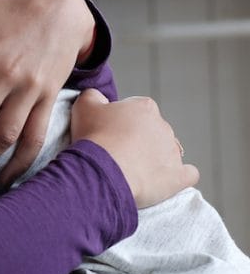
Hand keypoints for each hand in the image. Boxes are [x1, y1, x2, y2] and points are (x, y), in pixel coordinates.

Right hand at [70, 89, 197, 207]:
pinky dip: (179, 176)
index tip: (107, 131)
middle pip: (152, 130)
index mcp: (144, 107)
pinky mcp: (179, 176)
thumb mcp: (84, 105)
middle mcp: (164, 126)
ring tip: (132, 169)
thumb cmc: (94, 137)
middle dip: (138, 139)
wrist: (103, 171)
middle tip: (116, 151)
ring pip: (167, 151)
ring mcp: (173, 152)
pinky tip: (165, 178)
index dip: (120, 120)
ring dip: (154, 158)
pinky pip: (188, 174)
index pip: (136, 109)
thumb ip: (94, 95)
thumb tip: (99, 97)